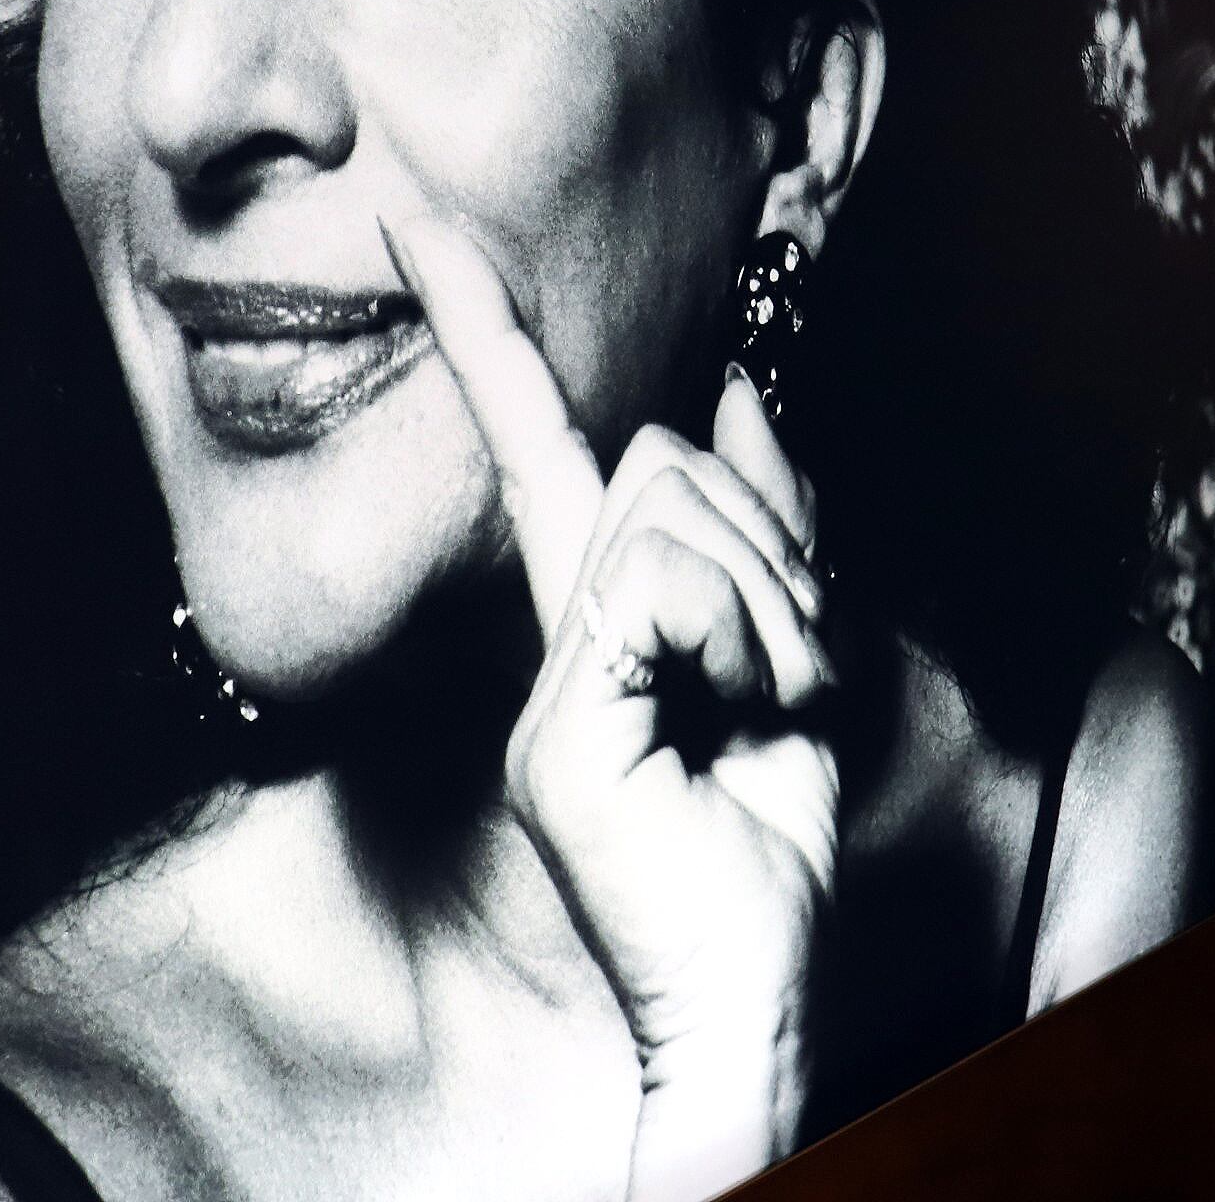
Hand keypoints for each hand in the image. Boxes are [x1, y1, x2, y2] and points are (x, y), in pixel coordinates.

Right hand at [384, 216, 838, 1201]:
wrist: (751, 994)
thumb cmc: (767, 843)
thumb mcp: (792, 661)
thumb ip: (762, 534)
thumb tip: (735, 397)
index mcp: (594, 614)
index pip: (535, 437)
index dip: (478, 324)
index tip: (422, 221)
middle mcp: (552, 639)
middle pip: (661, 457)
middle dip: (768, 541)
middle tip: (790, 671)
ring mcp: (544, 688)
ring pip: (674, 510)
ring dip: (774, 604)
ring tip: (769, 708)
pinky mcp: (555, 734)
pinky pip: (663, 586)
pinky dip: (744, 640)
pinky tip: (738, 717)